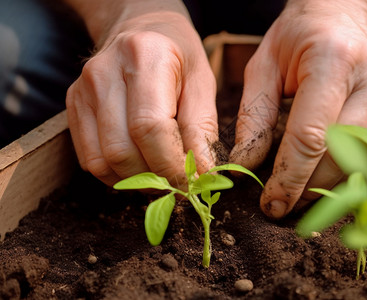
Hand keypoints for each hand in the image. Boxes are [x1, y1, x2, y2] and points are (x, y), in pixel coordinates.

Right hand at [66, 7, 217, 186]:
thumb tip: (202, 175)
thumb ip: (202, 128)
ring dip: (137, 182)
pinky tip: (139, 168)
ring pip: (103, 161)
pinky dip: (117, 175)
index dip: (172, 165)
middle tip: (180, 186)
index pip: (150, 127)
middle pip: (123, 150)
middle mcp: (104, 72)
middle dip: (156, 179)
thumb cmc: (178, 57)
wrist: (140, 31)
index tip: (193, 183)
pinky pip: (90, 160)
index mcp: (144, 57)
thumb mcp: (202, 84)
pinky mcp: (73, 107)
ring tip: (162, 177)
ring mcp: (82, 90)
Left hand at [230, 0, 366, 218]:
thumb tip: (245, 166)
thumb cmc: (297, 35)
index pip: (311, 135)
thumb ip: (254, 117)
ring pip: (364, 161)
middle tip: (281, 206)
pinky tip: (324, 183)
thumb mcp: (263, 66)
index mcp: (332, 61)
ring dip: (330, 188)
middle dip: (308, 190)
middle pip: (341, 155)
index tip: (271, 203)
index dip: (289, 177)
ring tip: (300, 199)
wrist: (340, 12)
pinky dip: (349, 175)